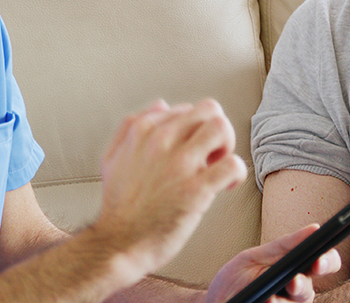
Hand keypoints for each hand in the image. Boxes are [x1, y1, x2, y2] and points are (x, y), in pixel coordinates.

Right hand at [90, 99, 247, 282]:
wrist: (118, 244)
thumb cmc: (118, 206)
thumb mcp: (112, 157)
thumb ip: (131, 126)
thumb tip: (162, 105)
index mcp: (143, 130)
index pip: (186, 109)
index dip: (193, 131)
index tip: (191, 153)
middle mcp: (161, 141)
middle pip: (209, 110)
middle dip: (216, 131)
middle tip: (210, 155)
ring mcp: (180, 164)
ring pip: (222, 128)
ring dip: (228, 146)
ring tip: (217, 166)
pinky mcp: (197, 189)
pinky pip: (233, 164)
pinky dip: (236, 174)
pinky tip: (226, 187)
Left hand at [206, 224, 341, 302]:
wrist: (215, 301)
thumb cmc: (236, 278)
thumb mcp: (255, 257)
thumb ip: (283, 246)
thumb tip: (314, 229)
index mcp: (297, 268)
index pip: (325, 262)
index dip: (328, 261)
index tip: (318, 261)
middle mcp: (296, 291)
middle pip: (311, 289)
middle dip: (303, 286)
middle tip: (293, 283)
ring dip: (282, 302)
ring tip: (267, 299)